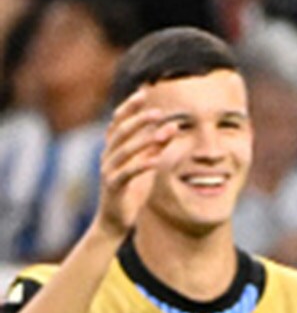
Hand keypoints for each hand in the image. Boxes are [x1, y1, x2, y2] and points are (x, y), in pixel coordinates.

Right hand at [93, 91, 177, 238]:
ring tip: (164, 132)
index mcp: (114, 148)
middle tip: (158, 112)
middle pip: (120, 132)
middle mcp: (108, 156)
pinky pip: (127, 173)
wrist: (116, 220)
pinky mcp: (113, 186)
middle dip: (138, 119)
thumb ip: (156, 147)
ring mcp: (108, 170)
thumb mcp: (146, 164)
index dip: (129, 107)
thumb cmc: (133, 190)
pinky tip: (158, 160)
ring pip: (124, 150)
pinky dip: (142, 165)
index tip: (144, 92)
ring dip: (145, 140)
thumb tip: (173, 127)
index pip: (118, 122)